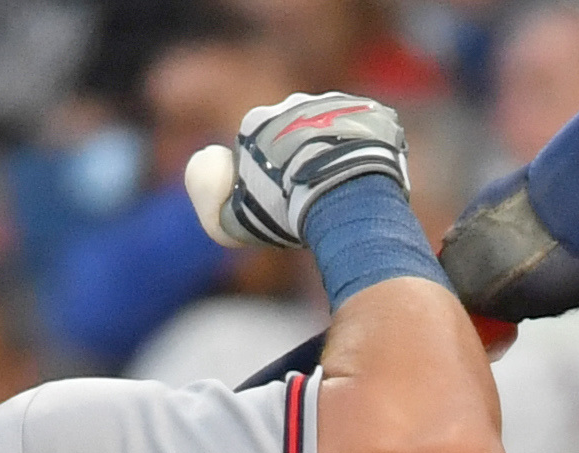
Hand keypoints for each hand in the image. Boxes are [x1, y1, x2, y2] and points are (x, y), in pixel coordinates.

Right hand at [186, 91, 406, 249]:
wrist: (346, 194)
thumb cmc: (288, 210)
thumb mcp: (235, 224)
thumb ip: (214, 211)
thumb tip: (208, 197)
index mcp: (257, 122)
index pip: (255, 144)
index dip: (265, 174)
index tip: (279, 199)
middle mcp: (293, 104)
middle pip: (292, 133)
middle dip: (299, 159)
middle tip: (312, 194)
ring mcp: (335, 103)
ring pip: (330, 129)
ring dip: (334, 152)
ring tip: (343, 187)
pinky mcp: (370, 112)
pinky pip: (366, 131)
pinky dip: (367, 150)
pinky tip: (367, 177)